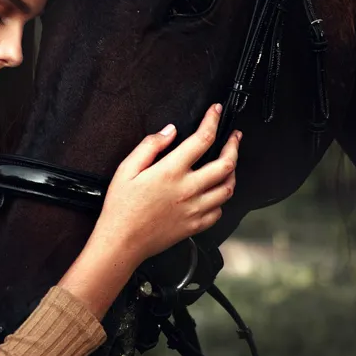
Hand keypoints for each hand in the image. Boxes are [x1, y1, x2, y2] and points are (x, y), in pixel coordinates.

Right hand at [94, 103, 240, 267]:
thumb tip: (169, 131)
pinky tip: (215, 193)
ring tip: (230, 164)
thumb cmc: (121, 208)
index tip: (216, 112)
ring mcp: (195, 209)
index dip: (213, 121)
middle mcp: (188, 189)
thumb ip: (149, 146)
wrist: (122, 242)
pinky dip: (221, 200)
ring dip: (232, 173)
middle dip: (234, 146)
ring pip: (228, 188)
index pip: (203, 139)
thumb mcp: (126, 170)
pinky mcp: (195, 225)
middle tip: (234, 137)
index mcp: (171, 171)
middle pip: (226, 164)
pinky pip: (219, 211)